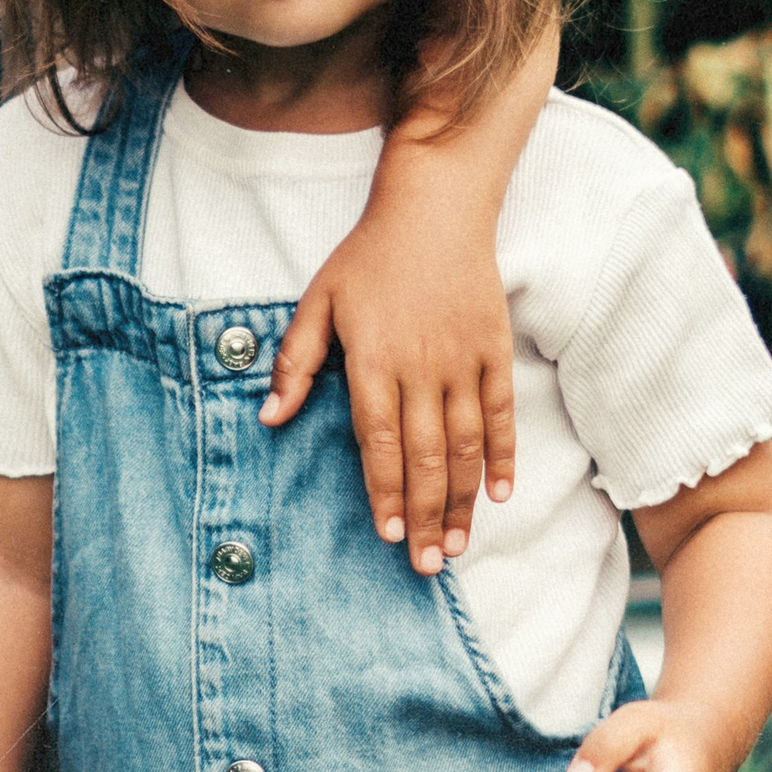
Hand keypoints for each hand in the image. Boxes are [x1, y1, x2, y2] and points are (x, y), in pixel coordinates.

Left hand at [260, 215, 514, 574]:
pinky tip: (499, 493)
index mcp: (373, 360)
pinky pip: (501, 413)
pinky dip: (502, 454)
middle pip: (426, 455)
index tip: (390, 536)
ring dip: (464, 499)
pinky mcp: (494, 349)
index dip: (385, 491)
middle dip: (427, 515)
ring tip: (459, 544)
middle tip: (428, 565)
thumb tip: (269, 418)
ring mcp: (463, 360)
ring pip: (466, 443)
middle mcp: (422, 366)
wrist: (435, 205)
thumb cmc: (368, 256)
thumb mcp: (317, 302)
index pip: (379, 441)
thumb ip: (294, 363)